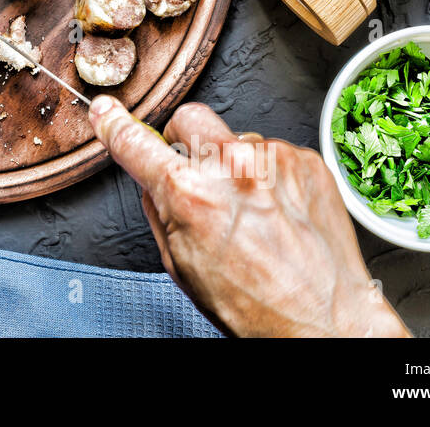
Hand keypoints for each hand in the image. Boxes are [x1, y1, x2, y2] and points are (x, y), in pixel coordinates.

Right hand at [89, 97, 408, 337]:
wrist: (323, 319)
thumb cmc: (255, 305)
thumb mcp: (181, 264)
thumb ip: (159, 210)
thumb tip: (149, 177)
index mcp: (190, 194)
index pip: (136, 142)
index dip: (113, 124)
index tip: (106, 111)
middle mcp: (232, 167)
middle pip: (189, 118)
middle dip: (184, 139)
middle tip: (196, 173)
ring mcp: (273, 159)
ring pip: (236, 139)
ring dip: (235, 166)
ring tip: (253, 213)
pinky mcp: (305, 160)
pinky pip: (272, 154)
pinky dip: (269, 177)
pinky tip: (277, 212)